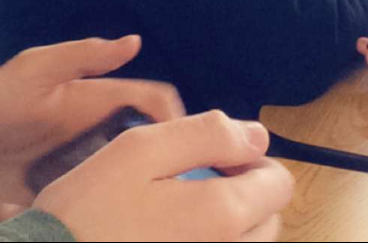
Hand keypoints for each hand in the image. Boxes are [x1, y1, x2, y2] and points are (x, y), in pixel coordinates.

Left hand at [0, 35, 184, 228]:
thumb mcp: (34, 72)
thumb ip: (81, 56)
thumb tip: (134, 41)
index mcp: (98, 104)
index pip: (154, 106)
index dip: (176, 119)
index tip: (188, 144)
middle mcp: (100, 140)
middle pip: (151, 147)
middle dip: (170, 162)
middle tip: (182, 185)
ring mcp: (86, 175)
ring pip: (134, 183)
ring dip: (145, 193)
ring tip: (155, 210)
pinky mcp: (71, 208)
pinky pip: (102, 214)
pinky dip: (114, 218)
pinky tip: (119, 223)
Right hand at [33, 109, 294, 242]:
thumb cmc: (89, 210)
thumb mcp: (141, 149)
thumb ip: (207, 134)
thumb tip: (256, 135)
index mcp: (223, 215)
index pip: (279, 182)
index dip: (250, 160)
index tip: (216, 158)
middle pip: (269, 218)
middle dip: (242, 193)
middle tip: (192, 183)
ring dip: (228, 223)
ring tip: (178, 212)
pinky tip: (169, 235)